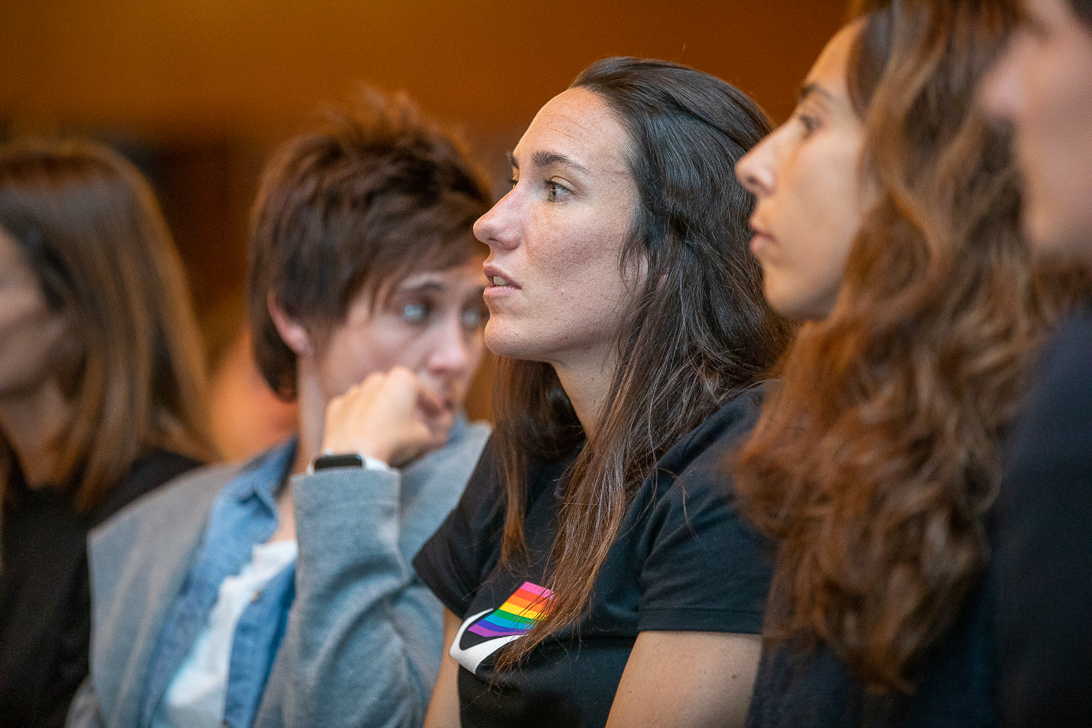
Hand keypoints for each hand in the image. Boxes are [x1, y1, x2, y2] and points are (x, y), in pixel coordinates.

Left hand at [320, 367, 445, 466]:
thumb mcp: (423, 436)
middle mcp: (376, 380)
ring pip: (371, 397)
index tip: (438, 413)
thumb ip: (427, 427)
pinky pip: (352, 410)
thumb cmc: (394, 441)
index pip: (423, 393)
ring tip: (384, 428)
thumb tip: (423, 428)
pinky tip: (362, 432)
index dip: (432, 405)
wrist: (355, 454)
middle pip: (394, 390)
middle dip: (402, 402)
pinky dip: (358, 418)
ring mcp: (353, 392)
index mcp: (402, 380)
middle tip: (411, 418)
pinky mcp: (336, 406)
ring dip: (379, 409)